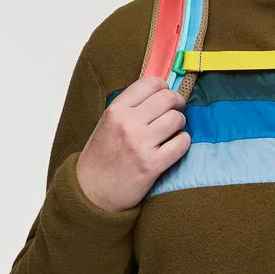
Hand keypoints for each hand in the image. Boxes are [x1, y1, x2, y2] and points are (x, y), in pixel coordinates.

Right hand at [75, 77, 189, 210]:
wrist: (91, 191)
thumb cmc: (102, 156)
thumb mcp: (108, 123)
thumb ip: (131, 107)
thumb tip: (162, 93)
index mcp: (116, 109)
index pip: (151, 82)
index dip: (164, 88)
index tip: (165, 98)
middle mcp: (128, 123)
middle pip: (168, 98)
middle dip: (177, 104)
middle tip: (175, 113)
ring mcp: (140, 144)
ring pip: (177, 119)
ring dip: (180, 125)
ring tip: (172, 132)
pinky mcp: (152, 164)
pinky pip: (182, 143)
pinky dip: (183, 143)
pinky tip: (175, 146)